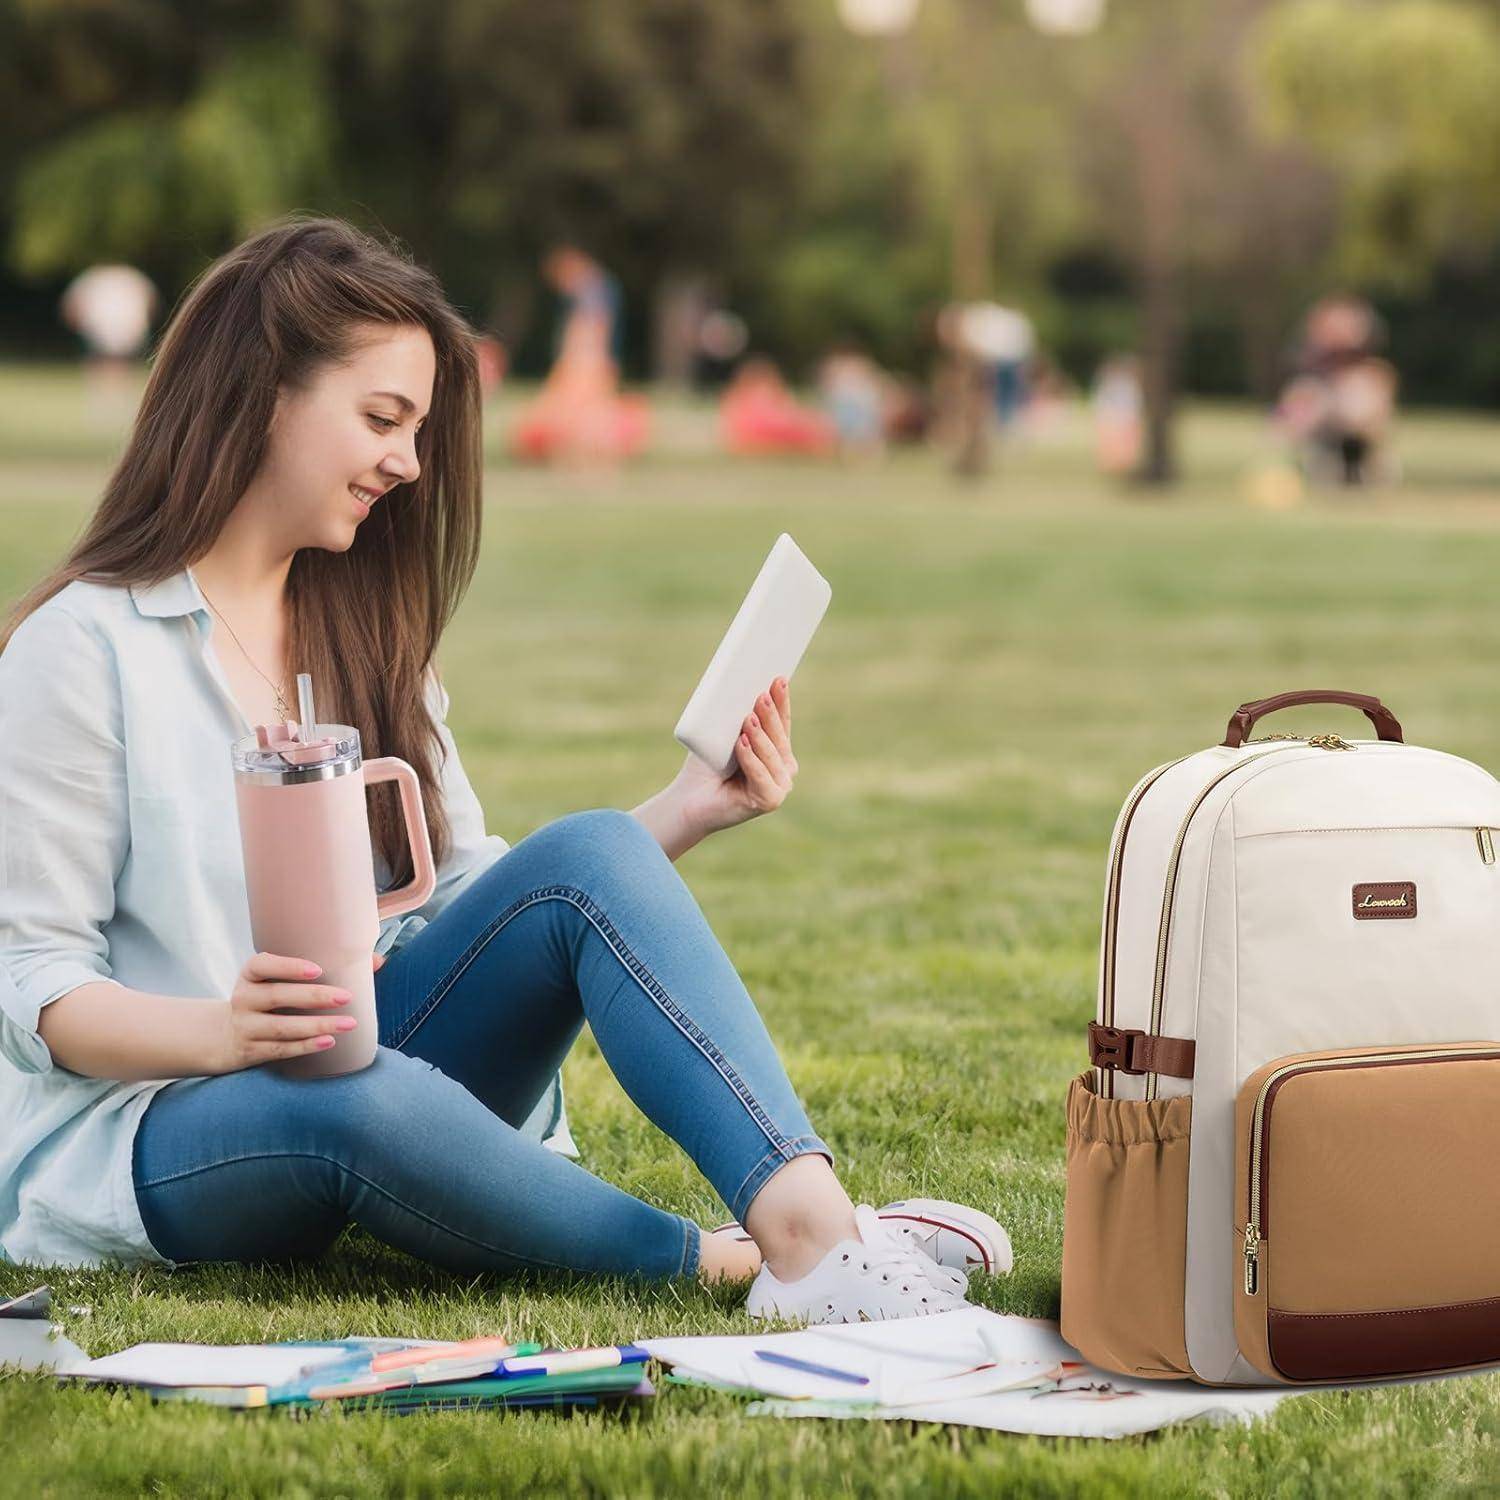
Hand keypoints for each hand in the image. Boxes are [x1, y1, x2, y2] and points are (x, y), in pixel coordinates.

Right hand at [212, 951, 359, 1073]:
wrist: (225, 1035)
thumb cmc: (270, 997)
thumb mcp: (280, 979)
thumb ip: (324, 966)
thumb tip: (379, 961)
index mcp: (251, 975)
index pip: (262, 965)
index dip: (288, 967)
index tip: (317, 969)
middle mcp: (243, 998)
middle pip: (276, 996)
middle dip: (313, 997)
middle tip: (347, 997)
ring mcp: (245, 1026)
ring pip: (281, 1027)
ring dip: (316, 1025)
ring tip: (349, 1024)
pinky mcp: (250, 1051)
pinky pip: (280, 1049)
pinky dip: (305, 1046)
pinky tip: (328, 1042)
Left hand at [673, 676, 798, 839]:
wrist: (689, 799)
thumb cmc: (706, 765)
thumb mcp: (723, 735)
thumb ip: (737, 718)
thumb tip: (741, 687)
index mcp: (777, 750)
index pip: (782, 722)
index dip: (781, 701)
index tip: (779, 678)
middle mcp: (784, 768)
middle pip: (779, 737)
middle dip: (771, 715)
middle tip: (762, 694)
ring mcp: (780, 786)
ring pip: (772, 756)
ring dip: (760, 736)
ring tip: (748, 718)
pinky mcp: (770, 800)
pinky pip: (762, 776)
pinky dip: (751, 760)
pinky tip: (742, 744)